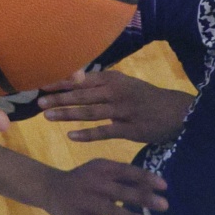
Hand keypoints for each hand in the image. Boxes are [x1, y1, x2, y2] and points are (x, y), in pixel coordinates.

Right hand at [36, 158, 167, 214]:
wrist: (50, 188)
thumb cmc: (85, 180)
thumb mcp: (101, 172)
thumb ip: (126, 178)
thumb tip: (155, 186)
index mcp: (100, 168)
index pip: (126, 170)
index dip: (145, 177)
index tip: (165, 186)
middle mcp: (92, 183)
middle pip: (120, 191)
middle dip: (143, 198)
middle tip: (165, 204)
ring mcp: (84, 201)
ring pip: (111, 211)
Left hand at [39, 69, 194, 145]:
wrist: (176, 111)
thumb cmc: (143, 96)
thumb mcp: (122, 82)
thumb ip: (98, 82)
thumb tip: (71, 78)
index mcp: (112, 79)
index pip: (80, 80)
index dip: (60, 82)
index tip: (39, 84)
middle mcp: (115, 92)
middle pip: (81, 96)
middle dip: (58, 99)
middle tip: (38, 103)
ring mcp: (123, 111)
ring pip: (90, 113)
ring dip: (67, 114)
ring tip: (47, 117)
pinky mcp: (130, 129)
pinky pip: (105, 132)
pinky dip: (87, 134)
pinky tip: (71, 136)